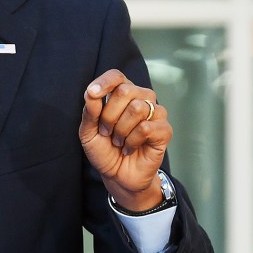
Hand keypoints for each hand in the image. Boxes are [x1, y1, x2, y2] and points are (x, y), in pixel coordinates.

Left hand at [79, 69, 170, 211]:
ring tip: (119, 141)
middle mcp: (141, 98)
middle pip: (125, 91)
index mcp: (123, 94)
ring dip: (121, 130)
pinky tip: (130, 148)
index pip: (116, 76)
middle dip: (109, 115)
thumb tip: (91, 93)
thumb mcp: (89, 132)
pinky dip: (132, 141)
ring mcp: (155, 113)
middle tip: (107, 132)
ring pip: (137, 108)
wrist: (117, 176)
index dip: (104, 82)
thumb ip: (89, 112)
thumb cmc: (105, 151)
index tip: (92, 94)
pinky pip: (146, 128)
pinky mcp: (164, 130)